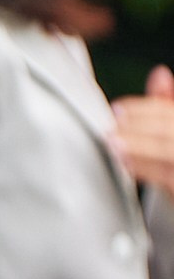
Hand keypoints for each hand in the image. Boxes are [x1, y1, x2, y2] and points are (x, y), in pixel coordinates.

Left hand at [111, 64, 173, 197]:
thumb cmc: (171, 160)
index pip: (171, 112)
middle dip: (140, 125)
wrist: (173, 203)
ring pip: (168, 150)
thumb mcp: (172, 129)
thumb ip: (166, 104)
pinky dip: (144, 168)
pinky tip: (125, 163)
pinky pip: (166, 176)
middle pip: (170, 128)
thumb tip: (158, 74)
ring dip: (139, 146)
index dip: (146, 108)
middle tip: (111, 124)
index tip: (118, 108)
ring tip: (114, 142)